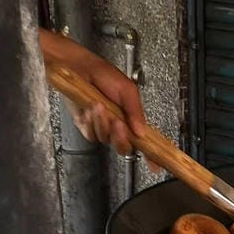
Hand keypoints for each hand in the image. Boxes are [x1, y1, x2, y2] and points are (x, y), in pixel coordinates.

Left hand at [39, 29, 149, 158]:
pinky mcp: (85, 126)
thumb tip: (142, 132)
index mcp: (130, 117)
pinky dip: (91, 121)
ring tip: (100, 105)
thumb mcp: (126, 89)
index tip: (156, 165)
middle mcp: (116, 125)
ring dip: (103, 123)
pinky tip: (91, 107)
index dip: (150, 155)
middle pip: (123, 147)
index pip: (142, 141)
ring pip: (106, 139)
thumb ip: (136, 111)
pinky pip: (91, 134)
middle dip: (121, 136)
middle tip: (119, 123)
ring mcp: (100, 127)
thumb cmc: (101, 73)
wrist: (77, 67)